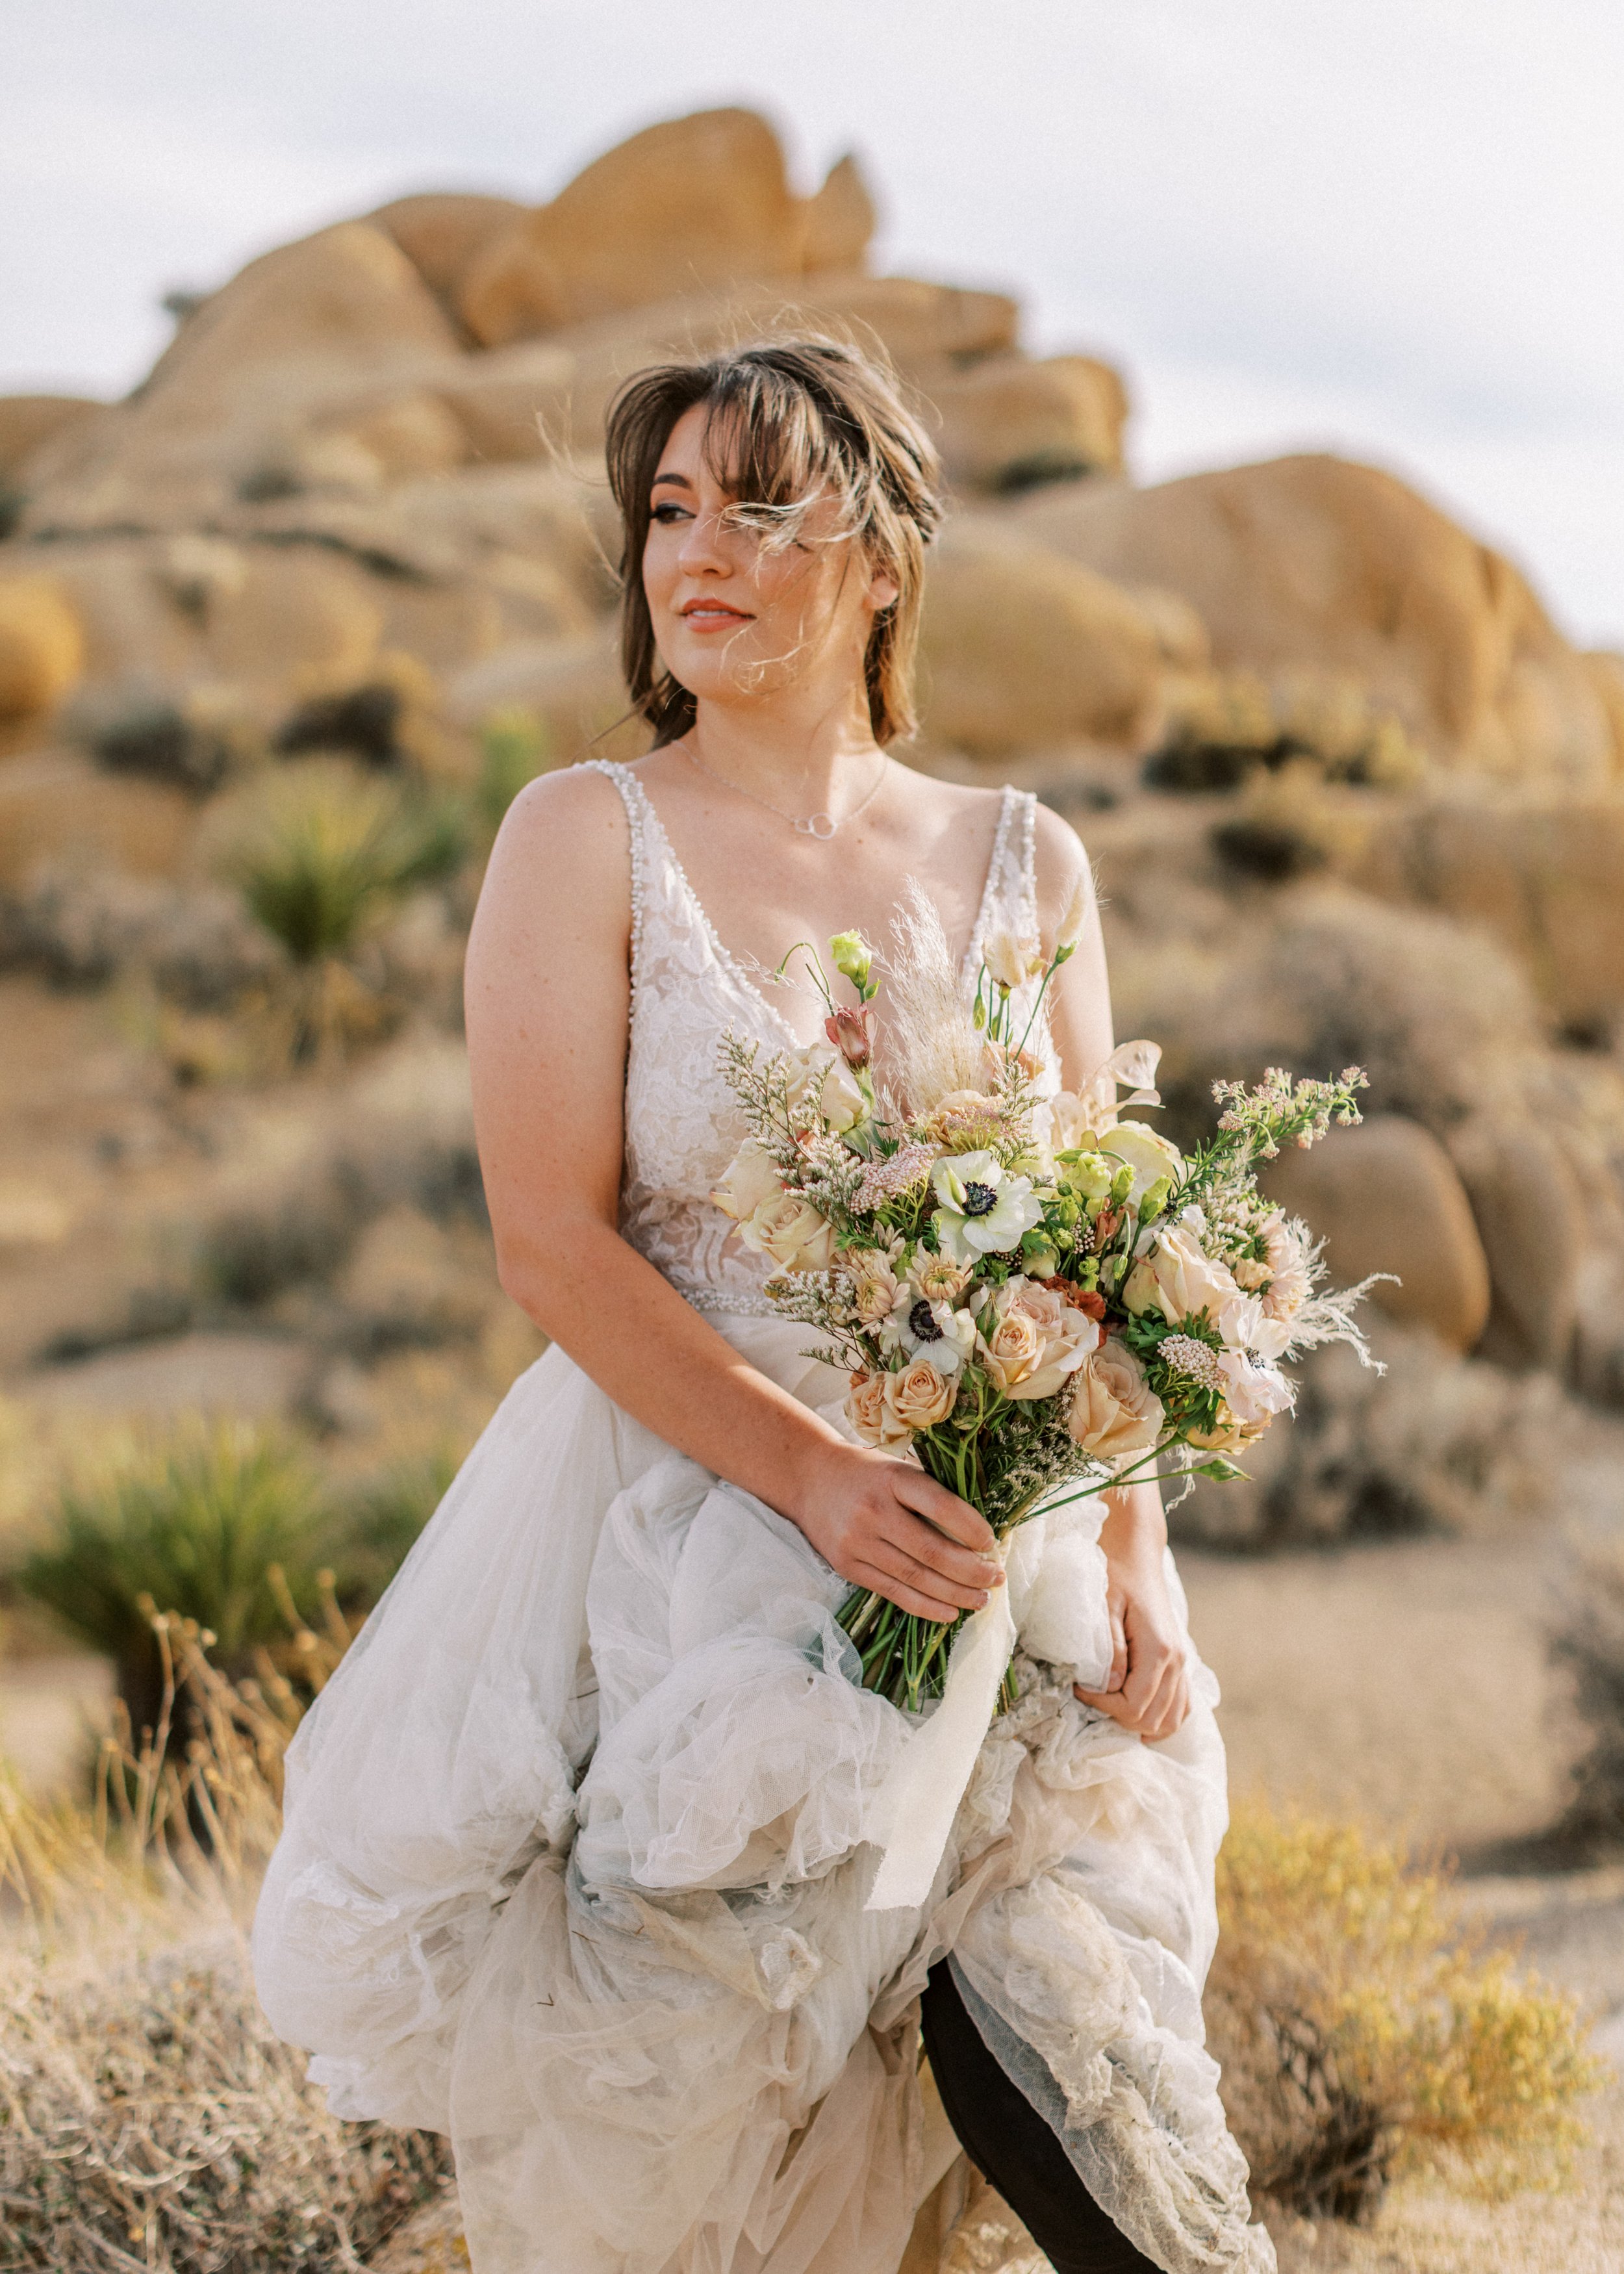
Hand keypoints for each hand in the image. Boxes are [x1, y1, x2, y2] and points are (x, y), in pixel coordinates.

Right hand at [790, 1442, 1002, 1621]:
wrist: (810, 1480)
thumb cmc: (868, 1474)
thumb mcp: (898, 1469)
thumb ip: (931, 1494)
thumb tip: (980, 1535)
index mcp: (893, 1478)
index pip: (940, 1505)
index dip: (971, 1527)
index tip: (992, 1543)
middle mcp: (873, 1510)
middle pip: (931, 1550)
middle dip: (971, 1570)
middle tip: (996, 1578)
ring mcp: (857, 1541)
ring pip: (915, 1577)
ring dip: (955, 1594)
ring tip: (981, 1600)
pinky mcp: (848, 1567)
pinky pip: (893, 1592)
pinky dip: (926, 1606)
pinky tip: (950, 1611)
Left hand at [1073, 1488, 1190, 1741]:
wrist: (1135, 1556)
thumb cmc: (1114, 1576)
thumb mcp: (1105, 1607)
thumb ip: (1110, 1649)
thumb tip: (1111, 1687)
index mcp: (1159, 1649)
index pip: (1134, 1705)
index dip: (1102, 1706)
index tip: (1078, 1688)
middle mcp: (1177, 1661)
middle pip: (1152, 1719)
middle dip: (1117, 1718)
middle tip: (1091, 1697)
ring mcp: (1182, 1663)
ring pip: (1171, 1720)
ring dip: (1141, 1725)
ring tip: (1111, 1709)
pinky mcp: (1180, 1662)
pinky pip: (1181, 1706)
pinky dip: (1162, 1718)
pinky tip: (1138, 1714)